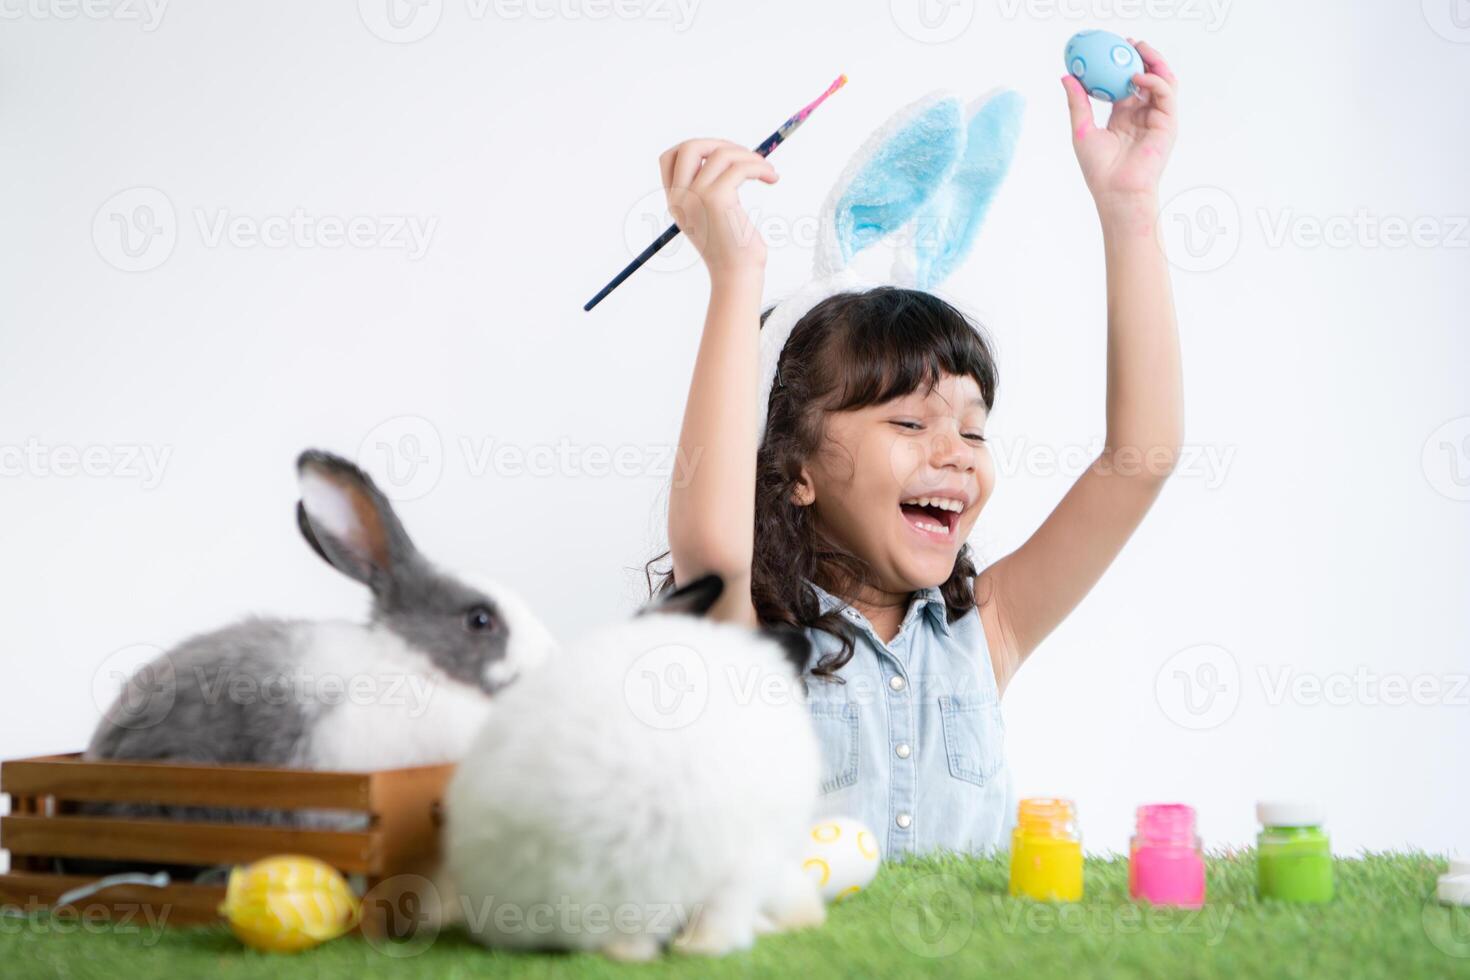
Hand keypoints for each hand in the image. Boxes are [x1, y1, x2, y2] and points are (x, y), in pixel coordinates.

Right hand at [659, 138, 777, 279]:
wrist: (736, 276)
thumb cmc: (733, 249)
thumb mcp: (712, 216)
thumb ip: (710, 189)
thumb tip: (730, 154)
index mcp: (676, 201)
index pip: (669, 158)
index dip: (696, 148)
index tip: (723, 156)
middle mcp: (681, 197)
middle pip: (690, 147)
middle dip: (721, 144)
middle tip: (746, 158)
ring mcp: (696, 197)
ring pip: (722, 154)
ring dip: (749, 157)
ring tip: (766, 171)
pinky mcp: (717, 199)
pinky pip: (740, 168)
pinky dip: (759, 167)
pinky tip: (771, 178)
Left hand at [1062, 38, 1178, 208]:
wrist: (1116, 191)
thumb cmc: (1099, 169)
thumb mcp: (1082, 130)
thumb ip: (1078, 103)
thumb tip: (1066, 77)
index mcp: (1124, 117)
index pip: (1127, 83)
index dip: (1122, 64)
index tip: (1111, 48)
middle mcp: (1142, 116)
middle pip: (1148, 78)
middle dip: (1142, 56)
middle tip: (1129, 42)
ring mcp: (1157, 119)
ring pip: (1162, 81)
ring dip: (1153, 61)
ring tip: (1137, 49)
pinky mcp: (1168, 124)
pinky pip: (1166, 94)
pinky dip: (1154, 81)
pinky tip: (1137, 76)